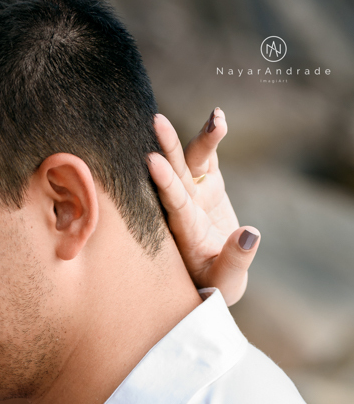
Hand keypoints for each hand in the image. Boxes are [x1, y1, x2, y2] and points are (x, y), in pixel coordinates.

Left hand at [150, 109, 259, 305]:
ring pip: (192, 161)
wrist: (214, 279)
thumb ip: (235, 259)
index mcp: (185, 231)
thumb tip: (250, 233)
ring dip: (201, 138)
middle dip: (169, 148)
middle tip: (158, 121)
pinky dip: (212, 138)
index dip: (164, 183)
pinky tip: (218, 116)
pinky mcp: (208, 186)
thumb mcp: (225, 282)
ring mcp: (196, 194)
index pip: (173, 203)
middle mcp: (185, 208)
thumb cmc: (214, 287)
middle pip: (175, 174)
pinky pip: (208, 158)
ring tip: (216, 118)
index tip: (152, 161)